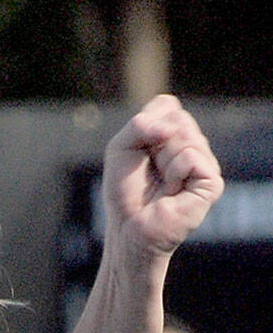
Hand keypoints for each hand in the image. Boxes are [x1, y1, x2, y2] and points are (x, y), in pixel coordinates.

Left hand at [102, 95, 223, 256]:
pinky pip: (191, 156)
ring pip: (185, 136)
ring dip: (162, 159)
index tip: (138, 151)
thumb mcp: (120, 147)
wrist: (128, 227)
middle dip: (153, 143)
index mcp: (175, 134)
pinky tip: (173, 190)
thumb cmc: (124, 190)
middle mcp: (194, 145)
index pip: (167, 105)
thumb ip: (139, 124)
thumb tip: (171, 127)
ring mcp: (206, 163)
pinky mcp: (212, 182)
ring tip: (162, 182)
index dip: (146, 126)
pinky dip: (174, 171)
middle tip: (150, 170)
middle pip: (178, 118)